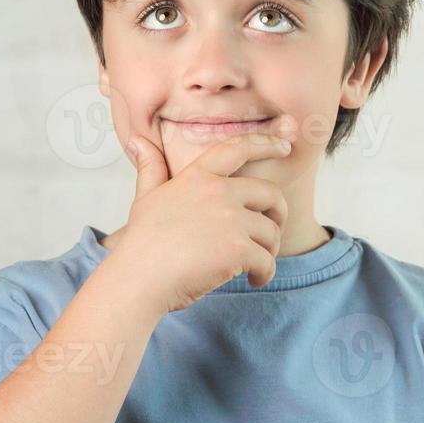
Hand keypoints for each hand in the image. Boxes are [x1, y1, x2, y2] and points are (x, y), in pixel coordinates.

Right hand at [112, 116, 296, 314]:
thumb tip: (137, 142)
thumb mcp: (146, 198)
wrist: (138, 280)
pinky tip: (255, 280)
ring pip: (271, 232)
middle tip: (272, 231)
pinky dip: (266, 273)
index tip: (286, 143)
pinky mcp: (238, 249)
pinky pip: (268, 260)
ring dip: (269, 250)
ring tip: (255, 265)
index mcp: (198, 177)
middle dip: (279, 214)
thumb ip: (150, 168)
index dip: (266, 142)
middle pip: (271, 194)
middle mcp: (218, 193)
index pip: (237, 149)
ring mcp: (230, 220)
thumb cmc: (141, 244)